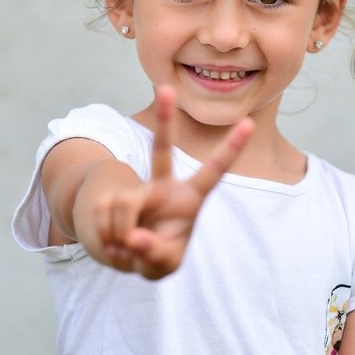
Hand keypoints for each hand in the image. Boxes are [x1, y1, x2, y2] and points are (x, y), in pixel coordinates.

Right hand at [91, 86, 253, 278]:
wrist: (120, 252)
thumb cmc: (154, 254)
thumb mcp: (163, 266)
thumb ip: (156, 255)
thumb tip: (133, 238)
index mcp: (189, 200)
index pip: (213, 173)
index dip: (231, 149)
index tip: (250, 122)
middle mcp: (164, 187)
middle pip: (161, 150)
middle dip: (163, 119)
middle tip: (165, 88)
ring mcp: (136, 190)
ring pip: (126, 205)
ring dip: (121, 236)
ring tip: (126, 247)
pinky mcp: (110, 195)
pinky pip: (105, 215)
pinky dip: (106, 239)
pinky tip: (113, 244)